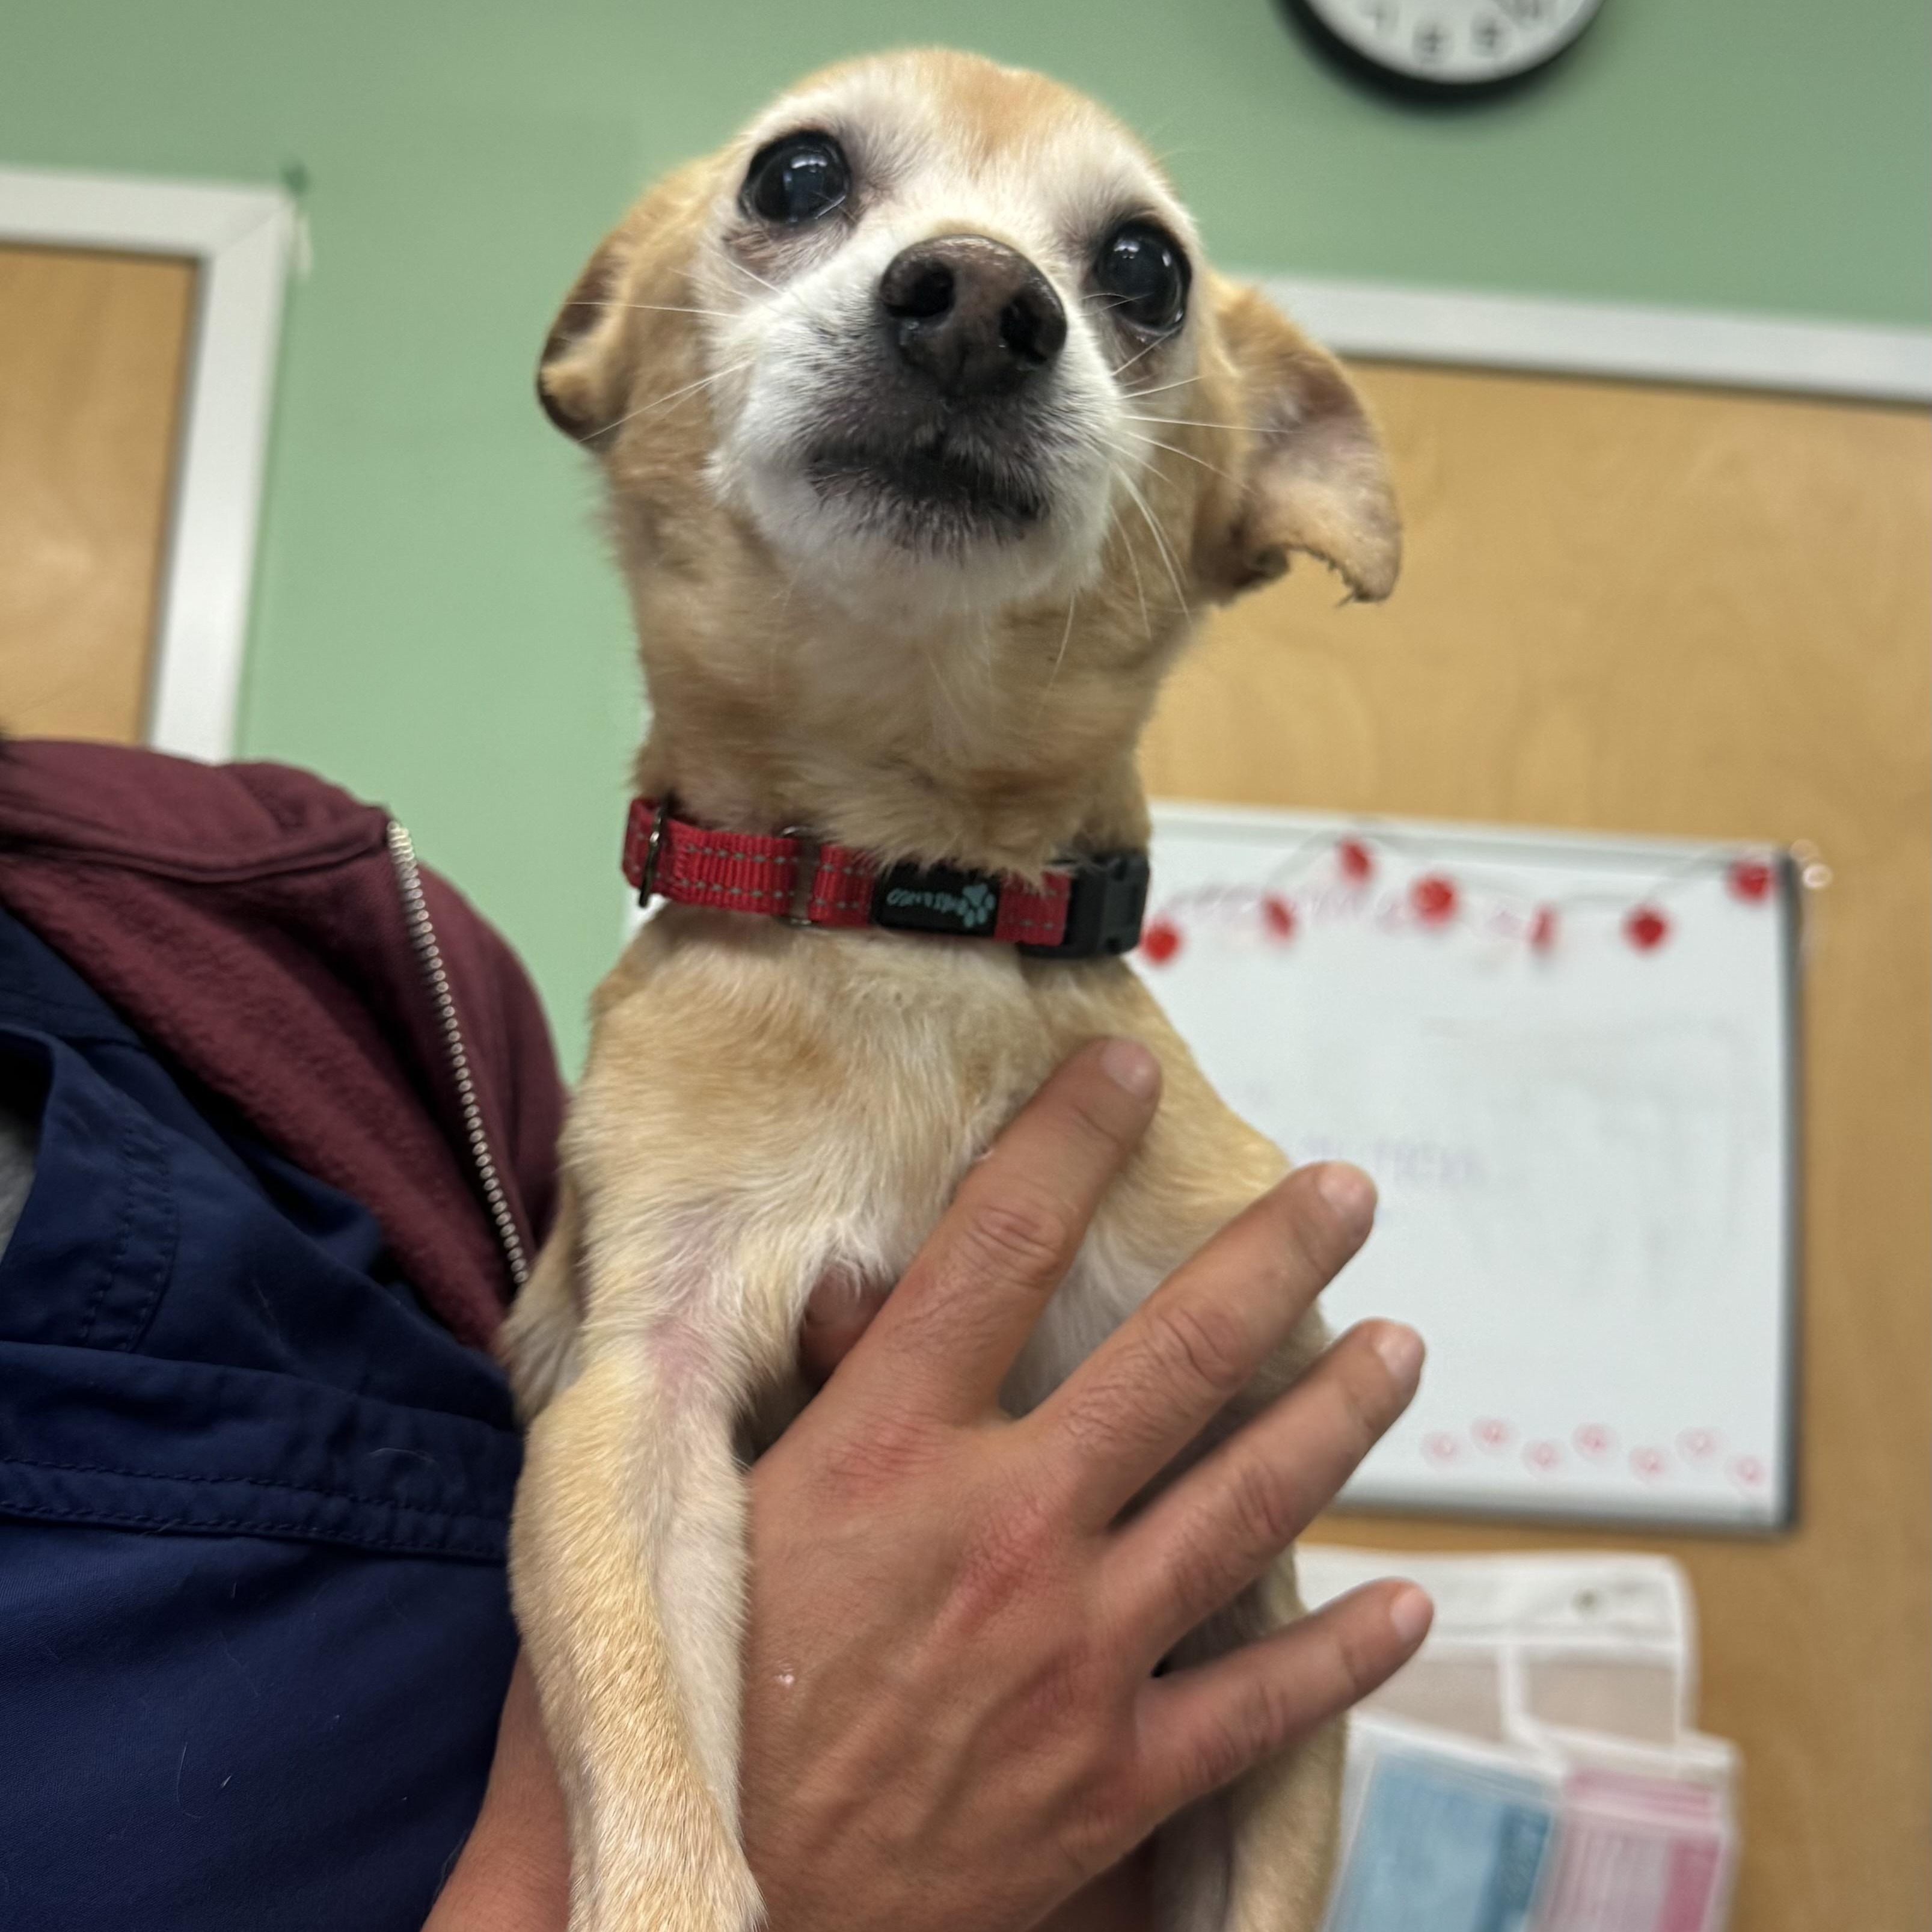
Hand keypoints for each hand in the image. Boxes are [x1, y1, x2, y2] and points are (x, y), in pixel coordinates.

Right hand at [428, 1040, 1428, 1929]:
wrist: (702, 1925)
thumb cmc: (692, 1707)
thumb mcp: (708, 1522)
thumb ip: (802, 1401)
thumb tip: (860, 1285)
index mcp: (886, 1455)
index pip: (993, 1252)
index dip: (1067, 1144)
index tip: (1128, 1073)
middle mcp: (1002, 1532)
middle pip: (1170, 1361)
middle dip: (1271, 1264)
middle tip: (1346, 1194)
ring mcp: (1076, 1657)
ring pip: (1244, 1506)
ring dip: (1333, 1419)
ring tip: (1400, 1349)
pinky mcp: (1115, 1781)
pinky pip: (1259, 1706)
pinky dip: (1339, 1655)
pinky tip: (1405, 1605)